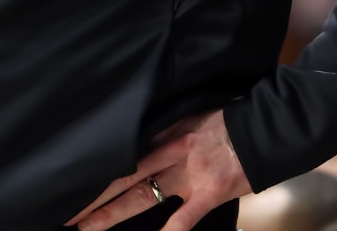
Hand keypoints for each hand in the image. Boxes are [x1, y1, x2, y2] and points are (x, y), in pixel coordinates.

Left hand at [65, 110, 249, 230]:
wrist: (268, 127)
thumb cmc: (233, 121)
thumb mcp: (194, 116)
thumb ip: (169, 132)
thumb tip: (146, 146)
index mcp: (168, 132)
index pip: (127, 153)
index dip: (101, 167)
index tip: (76, 177)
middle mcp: (172, 152)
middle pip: (125, 175)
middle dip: (96, 194)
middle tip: (68, 210)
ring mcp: (190, 174)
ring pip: (142, 195)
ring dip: (113, 213)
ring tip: (87, 226)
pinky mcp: (210, 193)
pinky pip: (183, 218)